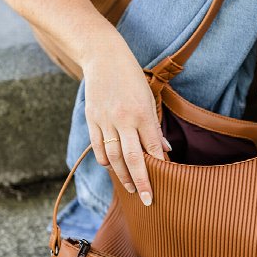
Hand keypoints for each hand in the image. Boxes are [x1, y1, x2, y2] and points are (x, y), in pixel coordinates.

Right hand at [82, 47, 170, 205]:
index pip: (152, 148)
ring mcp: (105, 120)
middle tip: (148, 200)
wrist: (103, 57)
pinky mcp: (91, 119)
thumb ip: (154, 126)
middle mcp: (123, 119)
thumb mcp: (149, 98)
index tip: (165, 184)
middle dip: (141, 181)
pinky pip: (97, 147)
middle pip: (133, 158)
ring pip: (113, 156)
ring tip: (131, 189)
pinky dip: (105, 161)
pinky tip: (113, 170)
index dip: (159, 168)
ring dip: (123, 175)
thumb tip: (164, 150)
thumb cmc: (131, 77)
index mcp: (142, 113)